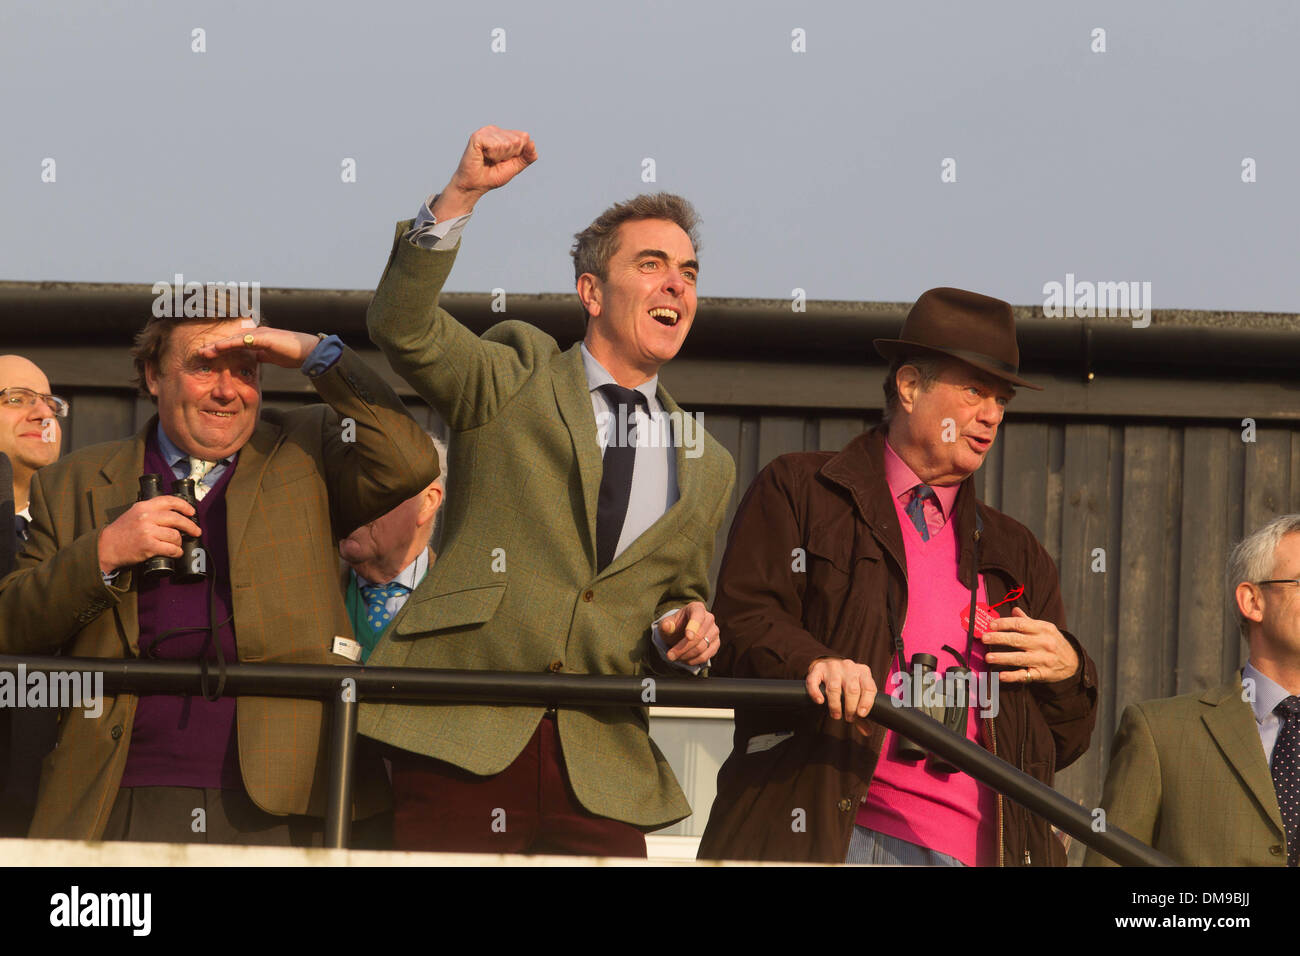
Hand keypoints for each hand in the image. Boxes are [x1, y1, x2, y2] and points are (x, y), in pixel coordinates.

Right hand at [97, 496, 201, 573]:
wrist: (106, 547)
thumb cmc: (122, 531)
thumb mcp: (134, 513)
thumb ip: (151, 511)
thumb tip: (174, 513)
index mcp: (144, 507)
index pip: (169, 501)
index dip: (184, 506)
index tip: (192, 512)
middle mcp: (146, 517)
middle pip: (177, 519)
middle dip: (190, 526)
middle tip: (196, 531)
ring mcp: (147, 532)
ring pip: (175, 535)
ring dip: (179, 542)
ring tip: (177, 545)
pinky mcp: (148, 546)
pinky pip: (170, 548)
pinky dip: (176, 552)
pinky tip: (176, 553)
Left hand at [197, 326, 319, 369]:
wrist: (310, 352)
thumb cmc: (294, 354)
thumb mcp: (273, 357)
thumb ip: (261, 356)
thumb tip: (251, 361)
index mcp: (258, 338)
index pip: (235, 343)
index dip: (221, 349)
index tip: (208, 355)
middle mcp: (256, 333)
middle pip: (230, 339)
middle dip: (215, 346)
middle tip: (199, 353)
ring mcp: (259, 334)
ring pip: (233, 339)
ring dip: (217, 345)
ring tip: (203, 351)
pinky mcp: (263, 337)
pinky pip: (242, 340)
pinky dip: (228, 344)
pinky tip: (218, 348)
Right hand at [432, 125, 537, 219]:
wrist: (474, 186)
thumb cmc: (492, 176)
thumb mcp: (514, 167)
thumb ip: (526, 157)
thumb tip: (532, 144)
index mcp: (504, 134)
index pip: (524, 138)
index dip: (518, 154)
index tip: (505, 161)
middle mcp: (495, 130)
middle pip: (517, 141)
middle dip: (509, 156)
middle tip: (495, 161)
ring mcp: (485, 132)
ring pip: (507, 143)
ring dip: (499, 157)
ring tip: (488, 159)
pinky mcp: (477, 136)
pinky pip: (495, 145)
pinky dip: (492, 155)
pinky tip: (483, 156)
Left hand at [658, 601, 719, 665]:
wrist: (681, 633)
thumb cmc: (675, 626)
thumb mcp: (667, 624)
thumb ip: (666, 625)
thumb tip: (666, 626)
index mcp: (697, 608)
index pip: (697, 616)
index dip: (693, 627)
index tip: (688, 637)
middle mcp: (709, 618)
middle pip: (699, 636)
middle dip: (682, 648)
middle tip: (670, 656)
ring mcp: (714, 631)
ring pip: (702, 648)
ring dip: (686, 656)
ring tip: (675, 657)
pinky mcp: (716, 644)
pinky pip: (706, 656)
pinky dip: (693, 661)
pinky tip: (684, 660)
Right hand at [806, 657, 875, 728]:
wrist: (828, 664)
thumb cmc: (846, 684)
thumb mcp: (857, 694)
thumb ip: (861, 712)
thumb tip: (867, 732)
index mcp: (863, 672)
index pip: (869, 687)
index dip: (866, 702)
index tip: (861, 715)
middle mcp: (849, 667)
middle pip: (852, 689)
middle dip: (850, 707)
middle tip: (848, 718)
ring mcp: (832, 666)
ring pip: (834, 687)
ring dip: (835, 704)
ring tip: (836, 715)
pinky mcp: (817, 669)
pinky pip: (814, 681)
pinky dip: (816, 692)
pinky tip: (819, 701)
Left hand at [982, 607, 1079, 683]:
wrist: (1073, 662)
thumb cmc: (1054, 642)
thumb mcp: (1045, 629)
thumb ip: (1028, 621)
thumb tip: (1014, 610)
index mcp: (1043, 629)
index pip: (1020, 625)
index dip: (1004, 624)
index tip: (991, 625)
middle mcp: (1044, 644)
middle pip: (1017, 640)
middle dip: (999, 639)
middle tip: (984, 638)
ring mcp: (1043, 660)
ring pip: (1019, 658)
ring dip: (1002, 658)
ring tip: (988, 657)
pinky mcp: (1042, 674)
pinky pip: (1025, 675)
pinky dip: (1012, 676)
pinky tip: (1001, 675)